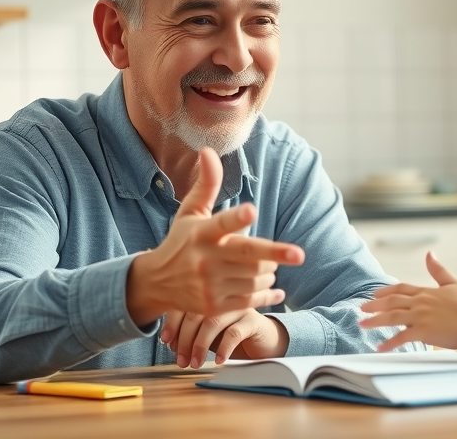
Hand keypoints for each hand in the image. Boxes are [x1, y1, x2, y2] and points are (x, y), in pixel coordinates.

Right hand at [126, 147, 304, 324]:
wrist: (157, 283)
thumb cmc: (181, 240)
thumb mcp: (190, 211)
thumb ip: (206, 184)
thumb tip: (208, 150)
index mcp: (201, 232)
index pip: (221, 223)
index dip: (237, 218)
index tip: (252, 211)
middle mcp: (205, 259)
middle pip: (247, 255)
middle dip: (275, 254)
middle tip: (299, 254)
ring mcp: (210, 285)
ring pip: (254, 277)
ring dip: (270, 271)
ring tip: (270, 265)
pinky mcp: (215, 305)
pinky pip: (250, 300)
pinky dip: (268, 294)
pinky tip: (276, 289)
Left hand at [159, 308, 288, 367]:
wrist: (262, 338)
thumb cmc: (231, 333)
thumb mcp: (208, 332)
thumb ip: (190, 332)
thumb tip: (170, 342)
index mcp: (208, 295)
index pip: (184, 303)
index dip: (172, 322)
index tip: (166, 340)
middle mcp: (222, 297)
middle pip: (196, 313)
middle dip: (184, 339)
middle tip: (181, 360)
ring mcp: (238, 307)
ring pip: (213, 322)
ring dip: (200, 345)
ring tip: (196, 363)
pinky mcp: (253, 320)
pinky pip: (234, 333)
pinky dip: (223, 348)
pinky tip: (218, 361)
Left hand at [359, 251, 456, 350]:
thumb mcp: (452, 284)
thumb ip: (438, 270)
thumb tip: (429, 253)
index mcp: (426, 292)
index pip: (401, 288)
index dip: (385, 291)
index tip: (374, 294)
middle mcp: (420, 302)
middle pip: (391, 302)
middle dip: (374, 305)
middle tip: (361, 309)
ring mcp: (421, 316)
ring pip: (391, 317)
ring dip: (375, 321)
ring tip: (362, 325)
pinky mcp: (424, 332)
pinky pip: (401, 337)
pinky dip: (389, 342)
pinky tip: (380, 347)